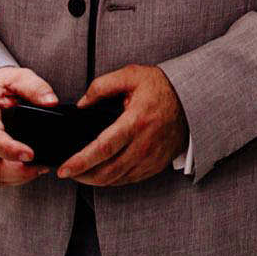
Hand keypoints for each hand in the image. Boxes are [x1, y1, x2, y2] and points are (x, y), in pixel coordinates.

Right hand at [0, 66, 57, 185]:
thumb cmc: (1, 86)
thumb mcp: (17, 77)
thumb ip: (34, 87)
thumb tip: (51, 102)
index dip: (10, 150)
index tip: (30, 154)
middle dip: (17, 171)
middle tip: (42, 166)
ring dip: (17, 177)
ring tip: (41, 168)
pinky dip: (13, 179)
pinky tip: (31, 171)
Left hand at [59, 64, 187, 186]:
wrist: (192, 98)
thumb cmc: (162, 86)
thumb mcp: (131, 75)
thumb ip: (102, 86)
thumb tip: (82, 104)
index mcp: (136, 121)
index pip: (103, 149)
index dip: (80, 162)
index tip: (64, 169)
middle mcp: (145, 143)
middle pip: (107, 171)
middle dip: (83, 176)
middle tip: (68, 173)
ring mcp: (152, 157)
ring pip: (118, 179)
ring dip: (96, 180)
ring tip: (82, 172)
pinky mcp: (157, 164)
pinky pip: (130, 179)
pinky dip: (114, 179)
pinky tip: (105, 171)